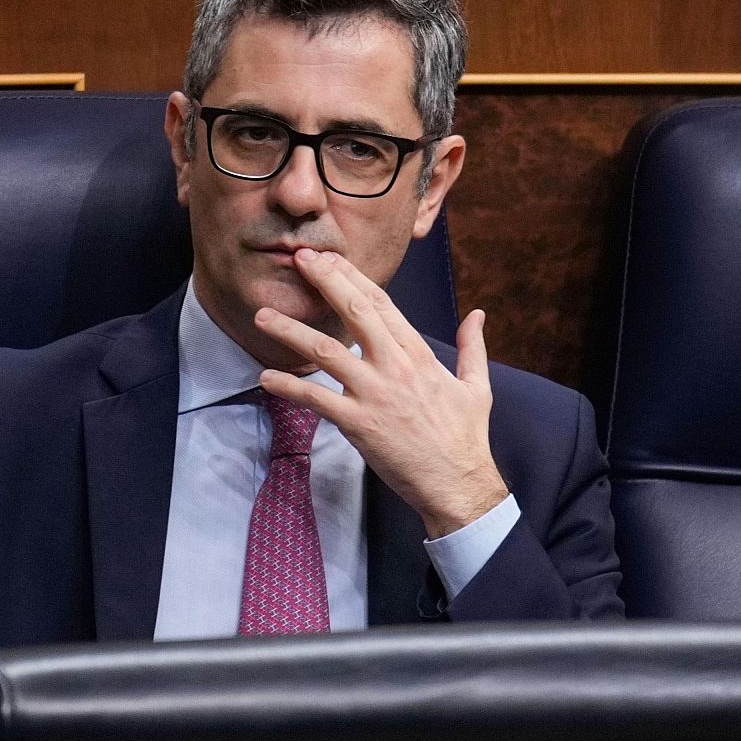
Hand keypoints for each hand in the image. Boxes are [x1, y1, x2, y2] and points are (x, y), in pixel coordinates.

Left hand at [254, 248, 509, 537]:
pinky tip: (266, 378)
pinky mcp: (359, 423)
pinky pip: (316, 399)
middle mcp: (395, 367)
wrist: (458, 482)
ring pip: (326, 351)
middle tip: (298, 259)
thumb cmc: (466, 437)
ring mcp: (375, 394)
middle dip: (325, 281)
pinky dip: (289, 387)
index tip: (331, 258)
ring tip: (262, 316)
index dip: (353, 277)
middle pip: (355, 311)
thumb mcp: (477, 386)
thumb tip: (478, 315)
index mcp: (419, 355)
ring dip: (291, 331)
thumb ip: (473, 346)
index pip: (382, 304)